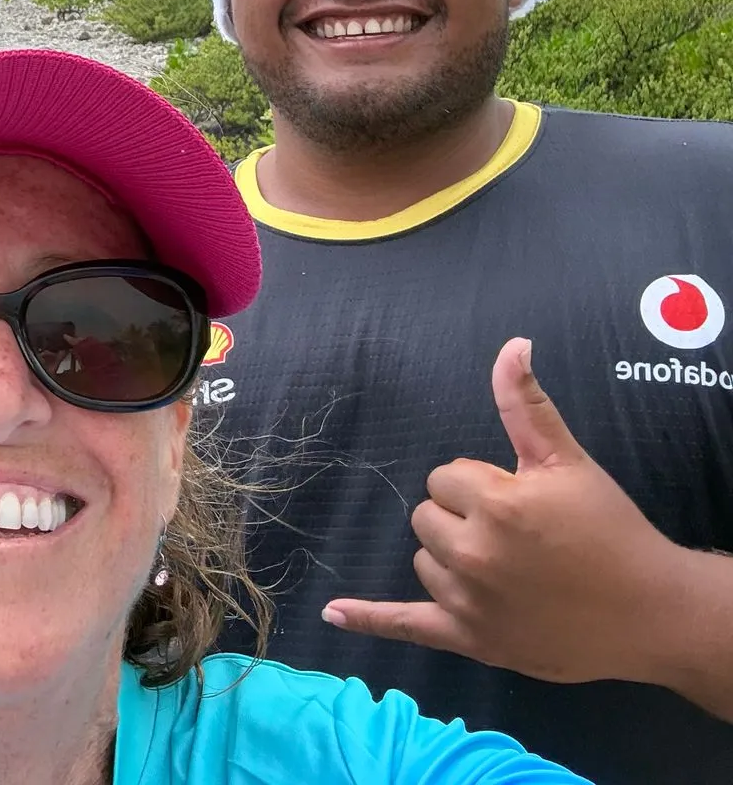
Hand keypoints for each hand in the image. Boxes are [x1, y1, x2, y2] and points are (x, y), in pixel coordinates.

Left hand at [321, 337, 678, 685]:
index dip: (480, 484)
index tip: (521, 500)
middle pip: (427, 516)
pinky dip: (369, 620)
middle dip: (463, 518)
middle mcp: (474, 554)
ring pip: (424, 561)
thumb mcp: (567, 462)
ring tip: (511, 568)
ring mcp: (468, 601)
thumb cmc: (609, 531)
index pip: (444, 477)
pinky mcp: (470, 638)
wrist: (651, 611)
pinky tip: (333, 612)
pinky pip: (406, 626)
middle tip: (519, 535)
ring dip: (452, 559)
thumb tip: (511, 345)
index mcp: (494, 505)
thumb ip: (525, 405)